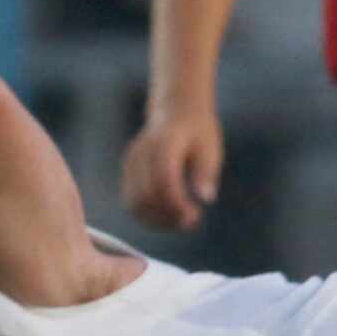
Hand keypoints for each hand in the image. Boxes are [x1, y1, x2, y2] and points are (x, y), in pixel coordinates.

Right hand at [120, 109, 222, 232]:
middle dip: (167, 216)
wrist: (175, 113)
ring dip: (156, 221)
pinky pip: (131, 202)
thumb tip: (206, 198)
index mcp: (165, 142)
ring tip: (179, 223)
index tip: (195, 215)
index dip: (177, 203)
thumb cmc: (197, 134)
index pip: (163, 179)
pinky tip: (167, 218)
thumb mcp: (210, 149)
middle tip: (190, 222)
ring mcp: (131, 162)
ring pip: (134, 203)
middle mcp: (142, 152)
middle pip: (145, 195)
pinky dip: (148, 217)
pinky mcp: (127, 173)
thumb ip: (206, 172)